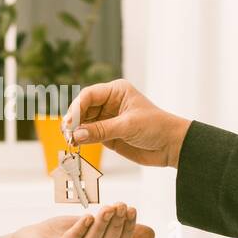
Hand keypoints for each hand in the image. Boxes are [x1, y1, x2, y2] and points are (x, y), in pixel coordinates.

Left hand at [10, 204, 154, 237]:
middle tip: (121, 205)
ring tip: (108, 208)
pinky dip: (78, 232)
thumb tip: (153, 235)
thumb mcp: (93, 230)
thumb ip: (118, 231)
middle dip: (116, 226)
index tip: (132, 209)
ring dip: (100, 227)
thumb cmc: (61, 235)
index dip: (128, 229)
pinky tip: (86, 217)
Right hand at [62, 78, 192, 167]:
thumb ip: (101, 130)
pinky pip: (89, 135)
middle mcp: (109, 103)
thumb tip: (76, 135)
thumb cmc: (156, 127)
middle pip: (83, 108)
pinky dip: (81, 139)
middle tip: (66, 133)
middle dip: (73, 120)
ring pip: (84, 122)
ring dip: (75, 131)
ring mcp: (107, 119)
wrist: (171, 145)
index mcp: (116, 91)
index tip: (69, 122)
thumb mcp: (128, 126)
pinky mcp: (107, 134)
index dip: (76, 107)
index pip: (89, 95)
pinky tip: (76, 144)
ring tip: (70, 140)